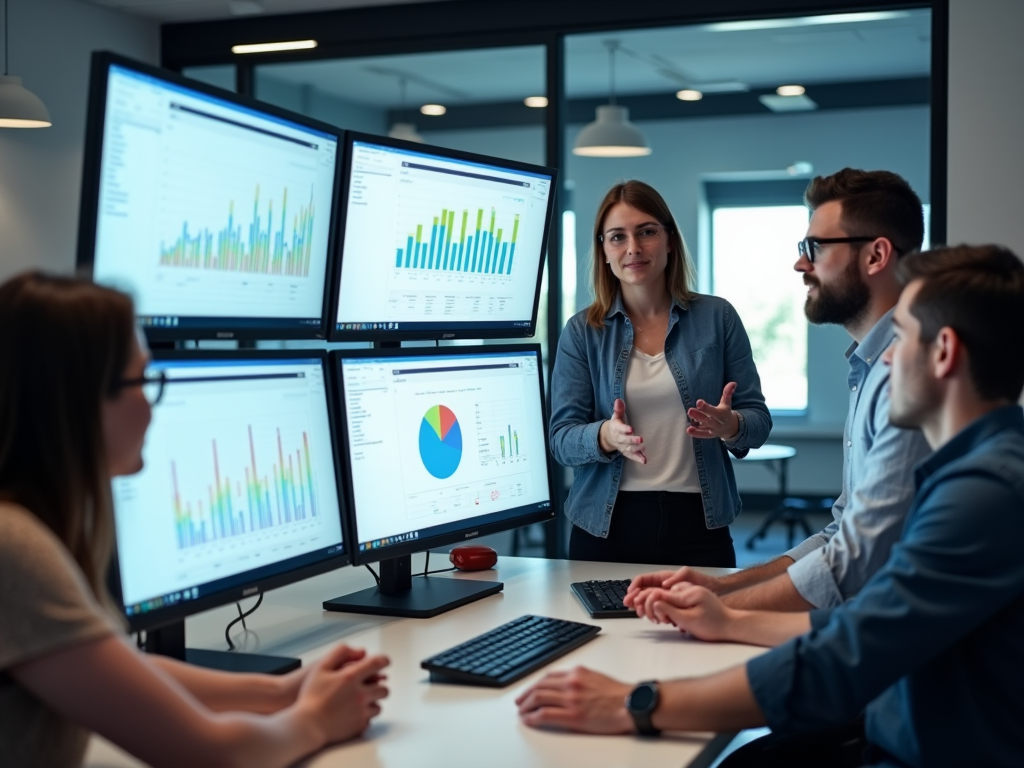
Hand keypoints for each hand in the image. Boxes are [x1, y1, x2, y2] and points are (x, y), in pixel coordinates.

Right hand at [297, 644, 389, 745]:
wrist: (307, 725)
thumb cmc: (311, 696)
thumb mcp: (320, 667)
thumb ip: (340, 652)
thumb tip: (361, 652)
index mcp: (351, 678)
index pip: (377, 663)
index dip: (383, 660)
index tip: (384, 662)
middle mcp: (360, 694)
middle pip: (383, 688)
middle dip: (379, 685)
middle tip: (371, 685)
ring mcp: (361, 712)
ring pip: (379, 705)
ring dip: (373, 701)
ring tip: (361, 700)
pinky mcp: (359, 726)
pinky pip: (370, 719)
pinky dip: (365, 715)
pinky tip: (355, 712)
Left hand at [516, 666, 634, 733]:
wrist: (632, 704)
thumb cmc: (619, 694)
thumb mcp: (595, 678)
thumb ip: (579, 680)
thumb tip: (566, 686)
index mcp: (576, 672)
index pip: (548, 676)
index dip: (535, 684)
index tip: (530, 690)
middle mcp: (571, 682)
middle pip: (539, 686)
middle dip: (526, 694)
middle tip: (520, 702)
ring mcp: (570, 698)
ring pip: (538, 698)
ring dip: (526, 705)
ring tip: (522, 712)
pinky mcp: (572, 715)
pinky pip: (545, 714)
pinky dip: (533, 717)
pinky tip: (529, 720)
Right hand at [599, 398, 646, 463]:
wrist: (608, 437)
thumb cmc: (616, 424)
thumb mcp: (616, 416)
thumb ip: (618, 409)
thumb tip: (618, 400)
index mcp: (616, 428)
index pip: (620, 429)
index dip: (624, 429)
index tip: (631, 429)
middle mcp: (619, 438)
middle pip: (625, 440)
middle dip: (632, 440)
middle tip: (641, 439)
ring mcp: (622, 446)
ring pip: (629, 449)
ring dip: (636, 450)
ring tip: (643, 449)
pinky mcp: (626, 452)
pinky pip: (631, 456)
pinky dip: (637, 459)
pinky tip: (644, 460)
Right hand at [635, 584, 736, 641]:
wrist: (733, 626)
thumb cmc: (716, 624)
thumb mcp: (691, 619)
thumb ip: (671, 609)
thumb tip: (654, 602)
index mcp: (685, 590)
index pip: (657, 589)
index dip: (641, 594)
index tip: (632, 603)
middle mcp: (685, 588)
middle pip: (657, 589)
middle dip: (644, 599)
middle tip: (637, 612)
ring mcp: (687, 594)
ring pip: (663, 596)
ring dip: (654, 605)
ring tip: (649, 616)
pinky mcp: (689, 601)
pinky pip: (671, 602)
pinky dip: (664, 609)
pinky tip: (663, 618)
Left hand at [686, 382, 739, 439]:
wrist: (731, 427)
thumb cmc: (725, 412)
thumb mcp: (727, 403)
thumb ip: (727, 393)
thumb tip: (733, 383)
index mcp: (722, 414)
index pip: (714, 411)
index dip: (706, 407)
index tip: (698, 402)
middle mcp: (718, 423)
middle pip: (708, 420)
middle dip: (699, 416)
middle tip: (689, 410)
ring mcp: (714, 430)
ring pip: (705, 427)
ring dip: (697, 425)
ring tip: (689, 422)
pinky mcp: (709, 435)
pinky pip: (703, 435)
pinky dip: (696, 433)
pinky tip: (689, 430)